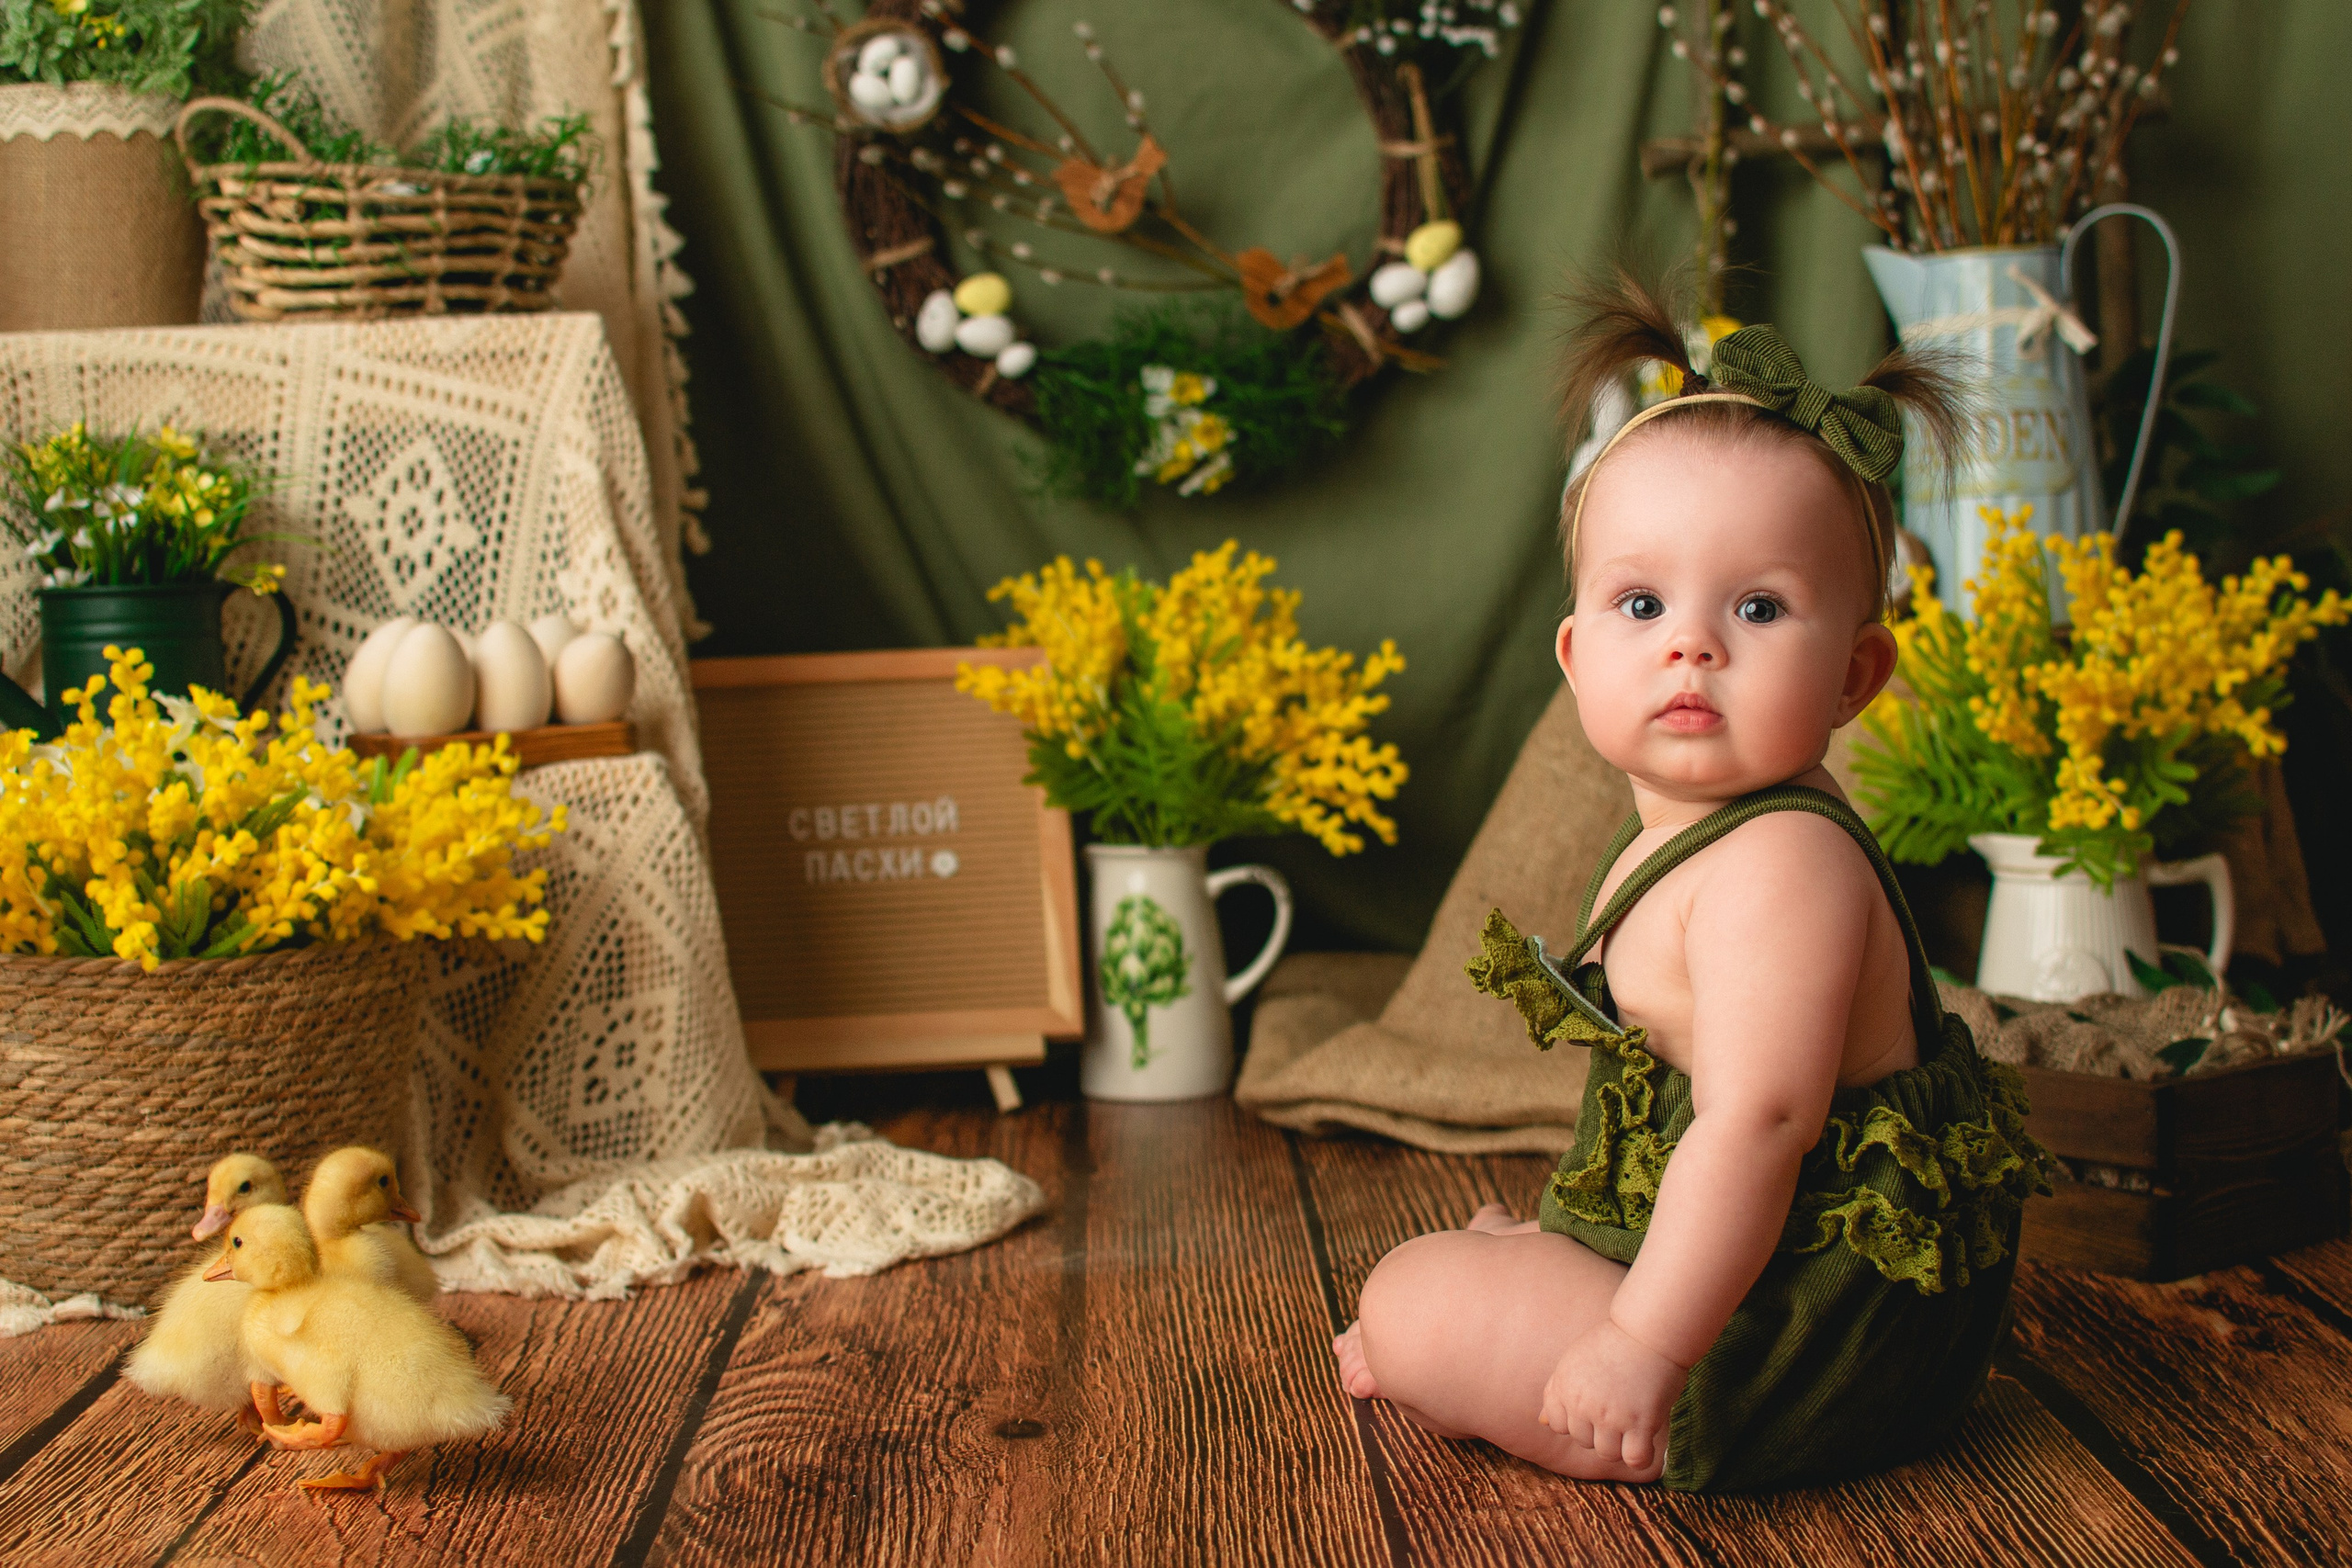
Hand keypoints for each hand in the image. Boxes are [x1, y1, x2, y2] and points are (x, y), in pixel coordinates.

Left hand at [1539, 1316, 1688, 1474]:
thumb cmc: (1614, 1342)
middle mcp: (1582, 1404)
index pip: (1558, 1425)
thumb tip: (1542, 1422)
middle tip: (1619, 1408)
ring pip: (1607, 1454)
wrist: (1647, 1330)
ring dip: (1620, 1444)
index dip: (1576, 1420)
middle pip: (1583, 1441)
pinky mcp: (1639, 1422)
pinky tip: (1646, 1439)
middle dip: (1599, 1431)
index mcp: (1563, 1387)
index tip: (1594, 1407)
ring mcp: (1610, 1415)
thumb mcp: (1574, 1360)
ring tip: (1632, 1424)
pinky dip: (1641, 1455)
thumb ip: (1557, 1391)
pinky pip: (1634, 1459)